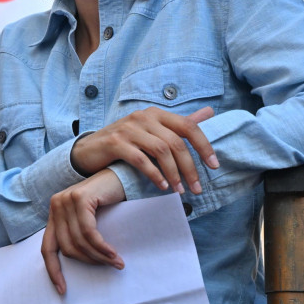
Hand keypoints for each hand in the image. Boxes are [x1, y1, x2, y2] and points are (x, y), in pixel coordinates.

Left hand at [42, 169, 126, 294]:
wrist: (121, 175)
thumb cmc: (107, 201)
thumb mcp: (88, 219)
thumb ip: (78, 234)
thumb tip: (79, 262)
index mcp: (54, 214)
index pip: (47, 248)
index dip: (53, 271)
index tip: (62, 290)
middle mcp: (56, 205)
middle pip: (66, 247)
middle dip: (88, 261)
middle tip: (109, 266)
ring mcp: (66, 200)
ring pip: (79, 241)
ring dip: (99, 256)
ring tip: (117, 262)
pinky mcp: (80, 198)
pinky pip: (89, 232)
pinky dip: (102, 247)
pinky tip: (113, 254)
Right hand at [70, 107, 216, 193]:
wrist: (89, 149)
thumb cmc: (125, 142)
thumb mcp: (152, 130)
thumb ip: (179, 124)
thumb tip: (209, 112)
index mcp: (157, 114)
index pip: (188, 126)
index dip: (204, 146)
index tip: (214, 166)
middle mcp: (144, 117)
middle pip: (175, 142)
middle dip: (190, 168)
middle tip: (196, 188)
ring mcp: (128, 128)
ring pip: (160, 151)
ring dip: (174, 174)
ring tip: (179, 190)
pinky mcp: (115, 142)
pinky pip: (140, 159)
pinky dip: (154, 174)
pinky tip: (161, 186)